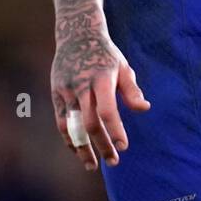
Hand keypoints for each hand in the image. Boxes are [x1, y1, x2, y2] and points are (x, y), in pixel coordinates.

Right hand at [50, 30, 149, 171]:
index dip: (115, 130)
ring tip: (92, 166)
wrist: (77, 35)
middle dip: (102, 145)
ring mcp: (66, 90)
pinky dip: (70, 138)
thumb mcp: (123, 67)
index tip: (124, 147)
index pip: (107, 110)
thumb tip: (144, 109)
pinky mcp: (56, 93)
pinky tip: (79, 151)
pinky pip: (61, 122)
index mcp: (101, 78)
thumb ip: (132, 90)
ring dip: (82, 148)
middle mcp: (82, 85)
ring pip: (72, 126)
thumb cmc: (106, 54)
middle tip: (114, 162)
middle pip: (90, 123)